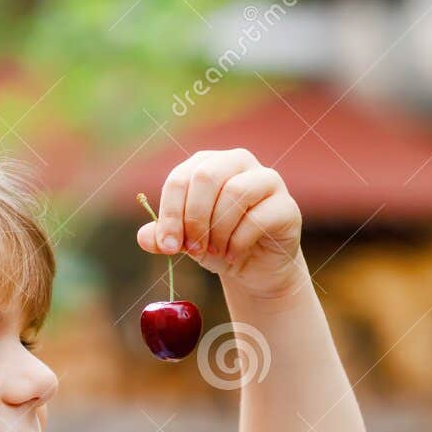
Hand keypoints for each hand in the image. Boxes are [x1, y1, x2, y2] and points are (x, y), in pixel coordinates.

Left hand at [136, 148, 305, 299]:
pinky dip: (239, 243)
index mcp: (207, 164)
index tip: (167, 246)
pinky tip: (234, 256)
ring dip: (218, 231)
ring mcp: (266, 179)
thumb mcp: (185, 242)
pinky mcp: (286, 205)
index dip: (169, 214)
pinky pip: (257, 217)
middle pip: (206, 177)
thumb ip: (163, 236)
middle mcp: (237, 162)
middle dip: (194, 219)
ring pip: (234, 192)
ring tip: (215, 252)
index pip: (180, 178)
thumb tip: (145, 238)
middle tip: (192, 249)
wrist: (255, 269)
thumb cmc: (217, 245)